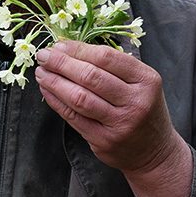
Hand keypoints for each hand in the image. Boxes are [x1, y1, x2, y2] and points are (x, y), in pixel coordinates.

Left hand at [34, 40, 181, 174]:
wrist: (154, 151)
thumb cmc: (141, 108)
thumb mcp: (139, 82)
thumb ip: (111, 66)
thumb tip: (67, 48)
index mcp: (146, 80)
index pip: (107, 58)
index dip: (78, 49)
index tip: (59, 45)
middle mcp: (136, 102)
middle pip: (91, 77)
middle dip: (61, 63)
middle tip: (43, 56)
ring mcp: (120, 124)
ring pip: (80, 98)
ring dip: (55, 82)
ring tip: (42, 72)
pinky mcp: (105, 141)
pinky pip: (74, 117)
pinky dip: (56, 102)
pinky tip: (47, 91)